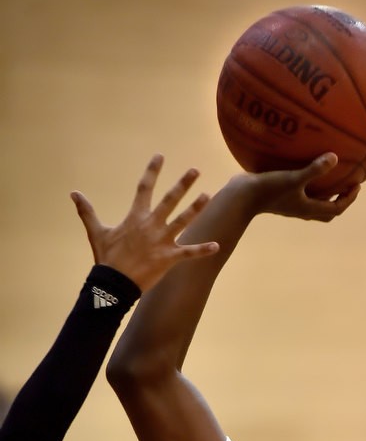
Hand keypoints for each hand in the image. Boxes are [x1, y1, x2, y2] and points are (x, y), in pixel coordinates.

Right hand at [71, 154, 219, 290]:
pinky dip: (203, 250)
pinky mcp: (169, 258)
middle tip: (195, 171)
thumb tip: (73, 193)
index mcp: (135, 217)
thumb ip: (87, 212)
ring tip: (208, 195)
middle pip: (170, 200)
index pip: (144, 188)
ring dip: (196, 208)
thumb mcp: (97, 232)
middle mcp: (151, 225)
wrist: (113, 283)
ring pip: (183, 221)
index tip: (160, 156)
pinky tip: (217, 245)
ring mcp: (162, 241)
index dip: (152, 171)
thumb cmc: (106, 258)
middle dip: (183, 184)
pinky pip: (189, 253)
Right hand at [241, 153, 360, 221]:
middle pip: (326, 210)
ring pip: (313, 202)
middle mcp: (301, 209)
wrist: (241, 197)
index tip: (357, 185)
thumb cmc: (269, 190)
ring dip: (324, 192)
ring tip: (331, 175)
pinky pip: (299, 190)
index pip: (335, 209)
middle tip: (348, 184)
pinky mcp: (280, 195)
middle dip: (340, 199)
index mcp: (308, 209)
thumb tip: (335, 157)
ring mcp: (290, 203)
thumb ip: (314, 170)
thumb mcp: (293, 179)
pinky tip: (304, 163)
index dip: (349, 199)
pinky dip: (307, 181)